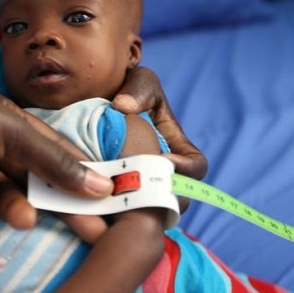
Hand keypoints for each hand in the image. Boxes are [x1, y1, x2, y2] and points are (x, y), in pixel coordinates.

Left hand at [0, 26, 113, 224]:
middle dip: (63, 203)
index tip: (111, 199)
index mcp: (16, 125)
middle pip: (40, 181)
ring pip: (11, 198)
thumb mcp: (8, 129)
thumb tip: (99, 184)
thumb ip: (52, 160)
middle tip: (90, 230)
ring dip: (19, 207)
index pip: (61, 153)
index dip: (86, 175)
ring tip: (23, 216)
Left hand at [112, 66, 207, 212]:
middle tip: (134, 189)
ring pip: (149, 210)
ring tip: (114, 196)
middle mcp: (163, 171)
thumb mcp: (140, 82)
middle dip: (159, 196)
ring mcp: (143, 184)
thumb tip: (122, 108)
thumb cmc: (130, 90)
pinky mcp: (120, 194)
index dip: (185, 170)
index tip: (160, 160)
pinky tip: (97, 199)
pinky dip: (113, 207)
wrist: (101, 100)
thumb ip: (138, 91)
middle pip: (175, 197)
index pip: (197, 167)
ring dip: (135, 206)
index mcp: (178, 148)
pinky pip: (121, 210)